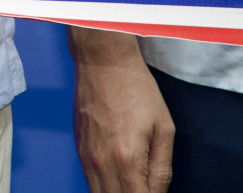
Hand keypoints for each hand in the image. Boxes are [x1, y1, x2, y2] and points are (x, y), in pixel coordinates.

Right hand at [70, 31, 172, 192]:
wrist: (104, 62)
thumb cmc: (137, 90)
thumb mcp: (163, 128)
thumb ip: (162, 168)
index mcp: (127, 159)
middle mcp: (101, 163)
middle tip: (146, 188)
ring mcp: (86, 158)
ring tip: (135, 184)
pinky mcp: (79, 150)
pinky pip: (90, 181)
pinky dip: (105, 187)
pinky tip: (119, 179)